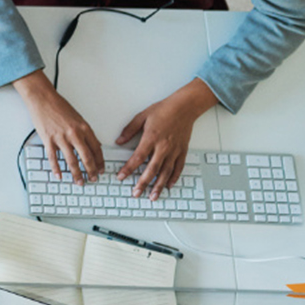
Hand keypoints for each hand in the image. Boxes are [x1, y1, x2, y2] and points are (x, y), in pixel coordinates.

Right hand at [15, 71, 102, 183]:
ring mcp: (61, 138)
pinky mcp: (48, 139)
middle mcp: (74, 134)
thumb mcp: (77, 117)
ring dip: (76, 174)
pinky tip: (59, 175)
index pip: (96, 149)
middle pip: (87, 158)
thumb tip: (89, 145)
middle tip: (93, 179)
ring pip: (72, 161)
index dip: (100, 162)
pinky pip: (53, 158)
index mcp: (84, 128)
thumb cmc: (58, 106)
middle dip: (91, 171)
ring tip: (79, 182)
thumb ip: (83, 132)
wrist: (42, 98)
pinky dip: (56, 169)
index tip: (101, 169)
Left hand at [115, 81, 216, 199]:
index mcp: (151, 138)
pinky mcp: (182, 151)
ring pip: (166, 172)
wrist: (184, 107)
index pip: (138, 158)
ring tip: (153, 196)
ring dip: (158, 186)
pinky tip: (168, 185)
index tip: (121, 177)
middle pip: (152, 169)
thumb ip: (130, 130)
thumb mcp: (142, 116)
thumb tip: (119, 141)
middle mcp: (163, 147)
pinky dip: (173, 178)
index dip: (128, 169)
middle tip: (136, 193)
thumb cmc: (163, 110)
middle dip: (143, 183)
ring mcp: (174, 150)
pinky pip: (178, 168)